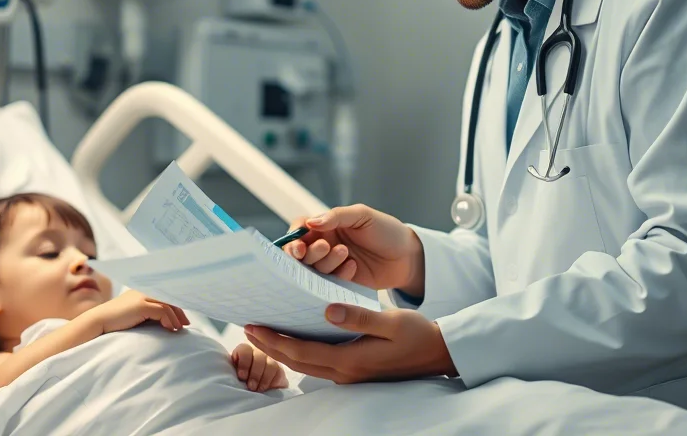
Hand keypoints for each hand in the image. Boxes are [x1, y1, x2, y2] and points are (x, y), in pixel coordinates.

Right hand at [89, 290, 188, 334]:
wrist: (97, 322)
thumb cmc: (114, 322)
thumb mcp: (133, 316)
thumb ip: (146, 314)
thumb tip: (163, 322)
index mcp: (141, 292)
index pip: (163, 295)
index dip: (175, 305)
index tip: (182, 318)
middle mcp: (143, 291)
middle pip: (168, 298)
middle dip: (179, 311)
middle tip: (186, 324)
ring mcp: (142, 297)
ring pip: (167, 304)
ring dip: (176, 317)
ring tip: (179, 328)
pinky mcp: (140, 305)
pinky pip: (161, 311)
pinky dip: (169, 320)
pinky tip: (170, 328)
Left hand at [230, 342, 288, 391]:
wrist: (253, 393)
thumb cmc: (239, 383)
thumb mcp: (233, 376)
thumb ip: (231, 372)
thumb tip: (227, 377)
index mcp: (244, 351)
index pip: (245, 349)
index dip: (244, 363)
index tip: (242, 376)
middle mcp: (257, 352)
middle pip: (259, 356)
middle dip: (254, 373)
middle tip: (251, 386)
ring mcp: (270, 360)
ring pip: (270, 363)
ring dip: (263, 378)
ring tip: (258, 389)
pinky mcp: (279, 370)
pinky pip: (278, 371)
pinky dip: (272, 381)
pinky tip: (268, 389)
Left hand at [245, 305, 454, 383]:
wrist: (439, 355)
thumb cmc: (418, 335)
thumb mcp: (390, 321)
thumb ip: (357, 317)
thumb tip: (325, 311)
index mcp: (350, 360)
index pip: (300, 351)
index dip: (273, 340)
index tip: (253, 326)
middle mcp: (345, 372)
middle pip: (296, 361)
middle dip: (270, 346)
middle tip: (247, 328)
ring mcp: (350, 375)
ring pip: (306, 364)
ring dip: (283, 350)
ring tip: (265, 333)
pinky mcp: (355, 371)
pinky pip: (319, 363)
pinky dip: (301, 351)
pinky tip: (296, 338)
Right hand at [283, 204, 424, 293]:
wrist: (406, 256)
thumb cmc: (386, 230)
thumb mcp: (362, 215)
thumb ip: (336, 216)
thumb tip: (310, 223)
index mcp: (325, 226)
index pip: (299, 230)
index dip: (294, 239)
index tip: (299, 246)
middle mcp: (324, 246)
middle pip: (301, 253)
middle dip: (309, 252)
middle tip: (325, 247)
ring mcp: (331, 266)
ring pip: (314, 269)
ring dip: (326, 262)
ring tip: (346, 253)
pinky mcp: (340, 284)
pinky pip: (329, 283)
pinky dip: (338, 275)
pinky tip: (354, 267)